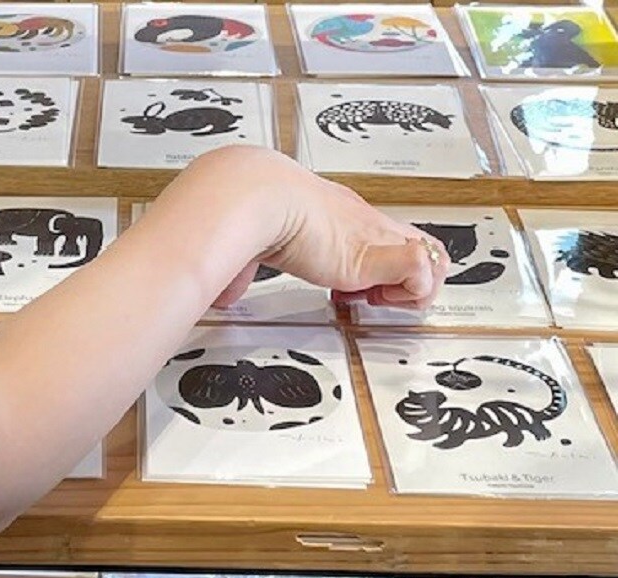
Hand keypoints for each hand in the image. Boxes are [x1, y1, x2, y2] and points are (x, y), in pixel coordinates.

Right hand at [205, 150, 449, 310]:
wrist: (255, 198)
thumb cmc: (253, 214)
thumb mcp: (258, 247)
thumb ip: (246, 271)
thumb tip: (224, 293)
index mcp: (344, 218)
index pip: (388, 238)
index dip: (381, 272)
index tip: (349, 290)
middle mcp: (367, 223)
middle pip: (425, 247)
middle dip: (407, 283)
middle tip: (369, 297)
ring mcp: (377, 237)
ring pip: (434, 262)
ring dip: (408, 292)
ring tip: (370, 298)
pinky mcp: (377, 254)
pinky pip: (421, 274)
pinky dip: (403, 295)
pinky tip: (369, 294)